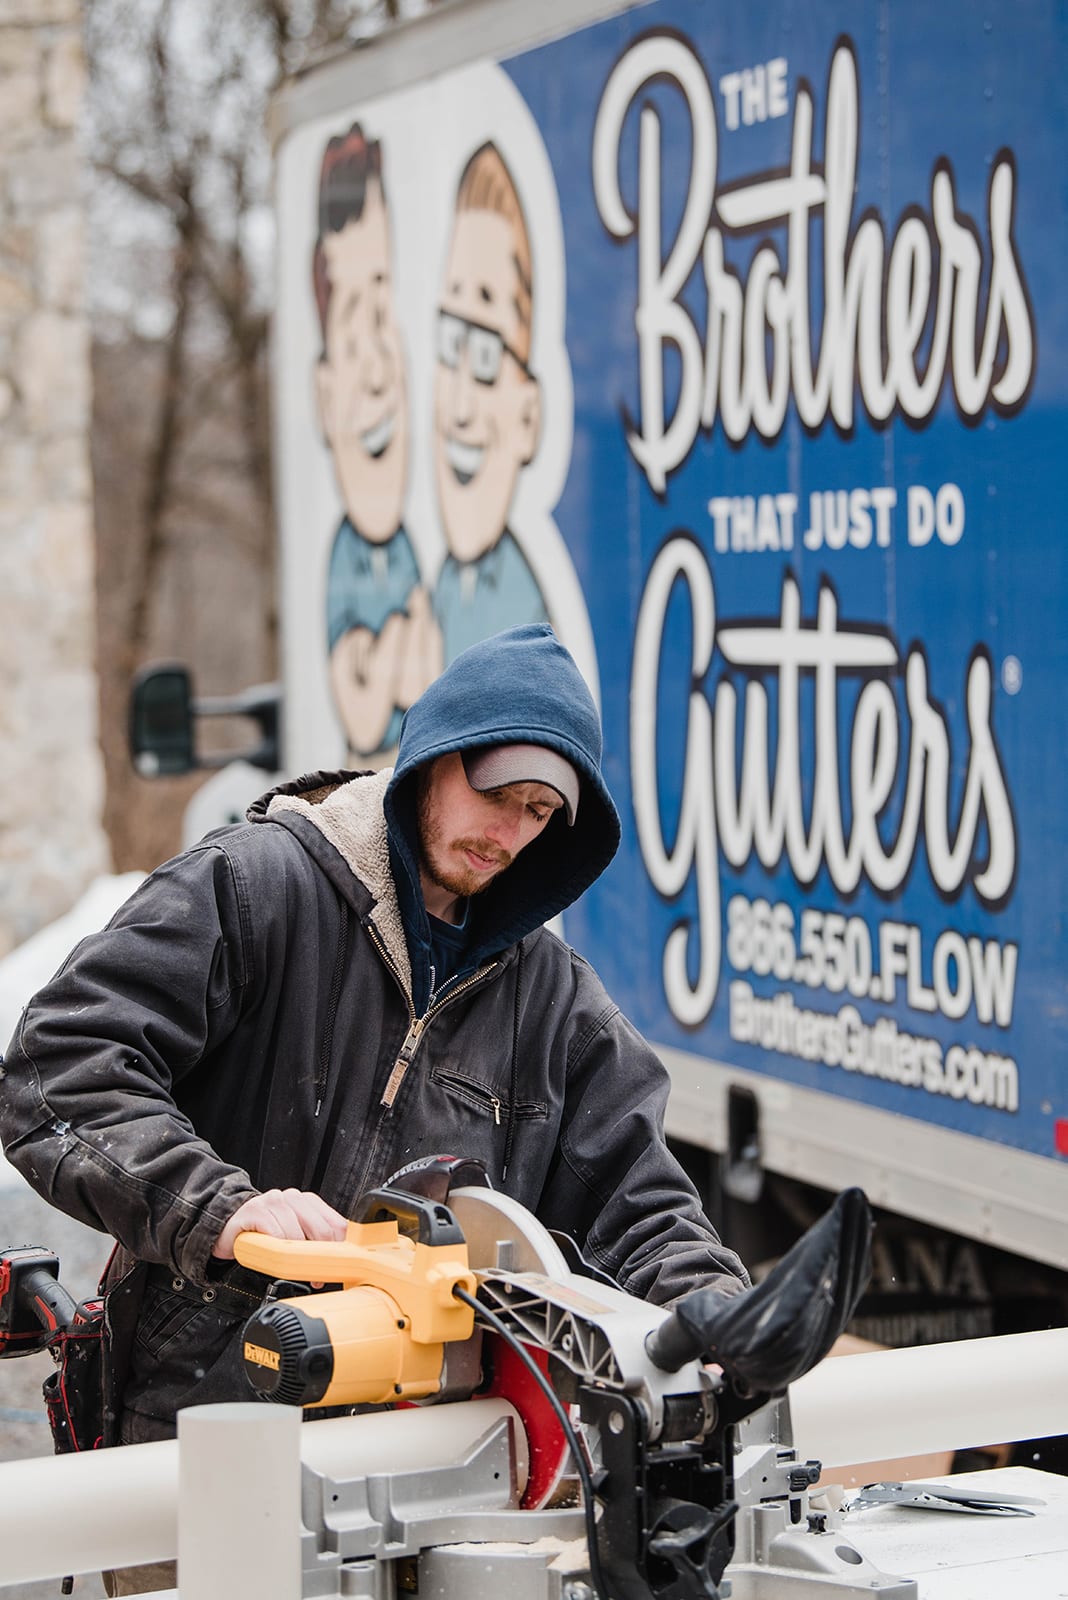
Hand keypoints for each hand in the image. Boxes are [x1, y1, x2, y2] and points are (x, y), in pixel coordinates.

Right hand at [212, 1188, 348, 1259]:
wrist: (229, 1227)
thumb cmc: (263, 1232)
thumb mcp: (293, 1233)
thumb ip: (314, 1240)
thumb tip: (337, 1260)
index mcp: (307, 1201)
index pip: (336, 1223)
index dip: (337, 1249)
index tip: (333, 1267)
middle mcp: (292, 1197)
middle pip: (320, 1230)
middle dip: (319, 1258)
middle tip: (314, 1276)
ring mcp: (273, 1201)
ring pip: (297, 1236)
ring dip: (295, 1258)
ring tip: (288, 1267)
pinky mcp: (255, 1210)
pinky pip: (274, 1235)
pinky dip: (275, 1250)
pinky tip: (270, 1254)